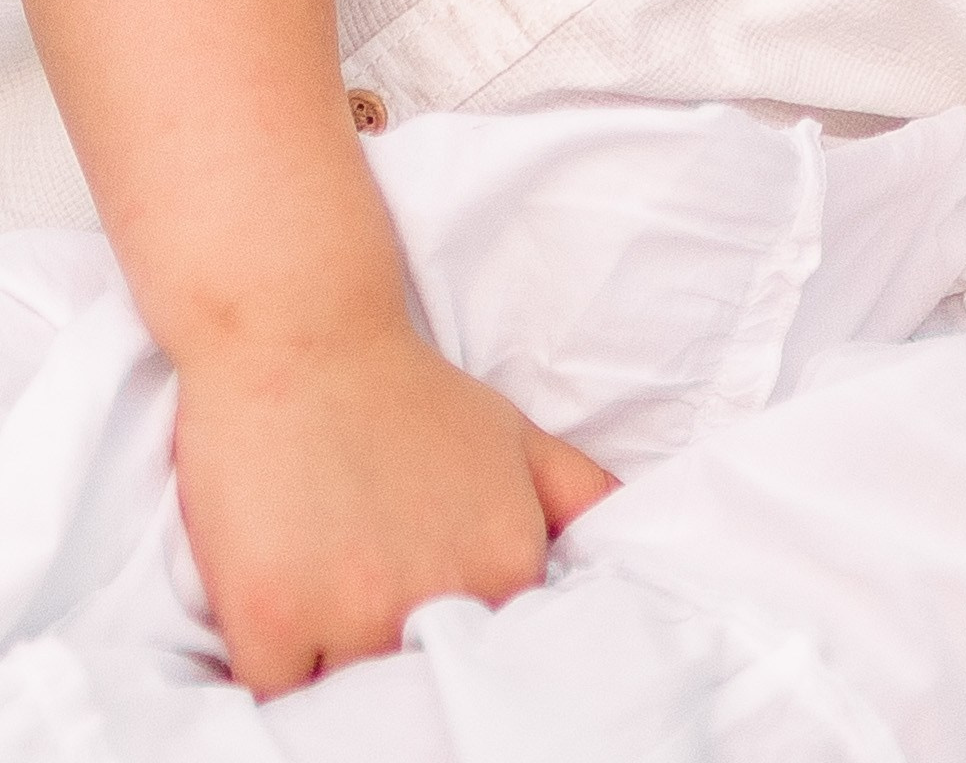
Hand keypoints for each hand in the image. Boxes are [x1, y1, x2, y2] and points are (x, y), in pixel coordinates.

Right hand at [174, 318, 615, 694]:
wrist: (303, 338)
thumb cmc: (406, 393)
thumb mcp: (513, 435)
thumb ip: (575, 492)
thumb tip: (619, 534)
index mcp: (505, 564)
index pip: (487, 664)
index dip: (452, 653)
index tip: (426, 628)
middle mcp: (439, 596)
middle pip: (418, 689)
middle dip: (396, 667)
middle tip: (370, 617)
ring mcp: (355, 615)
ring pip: (347, 703)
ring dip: (333, 676)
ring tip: (323, 621)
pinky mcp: (271, 623)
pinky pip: (274, 696)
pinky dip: (272, 674)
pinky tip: (274, 627)